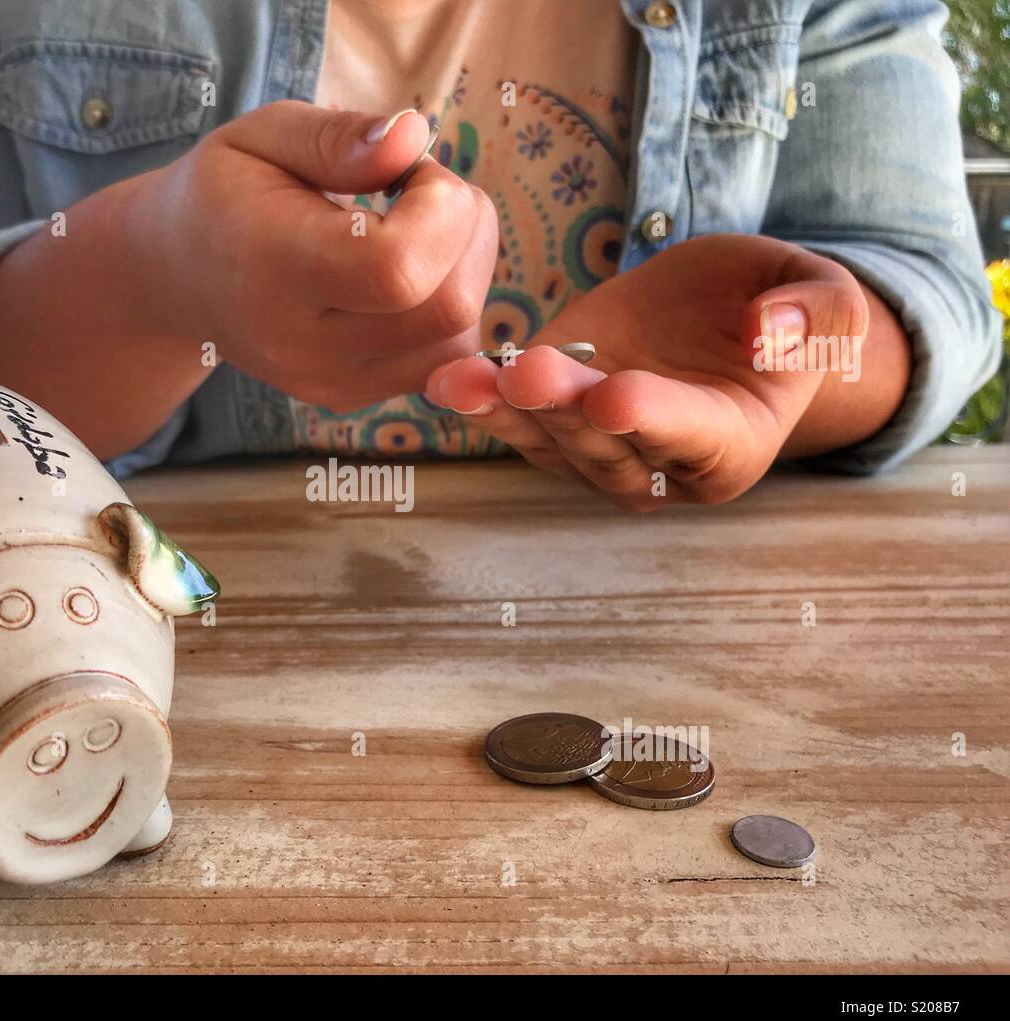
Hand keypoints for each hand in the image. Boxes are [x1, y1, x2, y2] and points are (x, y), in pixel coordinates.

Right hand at [149, 101, 497, 409]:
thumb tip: (415, 136)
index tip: (411, 171)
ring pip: (456, 342)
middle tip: (420, 192)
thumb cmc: (227, 192)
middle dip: (465, 234)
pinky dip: (448, 308)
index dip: (440, 210)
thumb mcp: (263, 136)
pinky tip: (408, 270)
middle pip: (446, 309)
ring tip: (414, 228)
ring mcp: (330, 382)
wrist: (180, 276)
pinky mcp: (354, 396)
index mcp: (273, 271)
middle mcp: (302, 346)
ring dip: (465, 272)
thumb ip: (339, 138)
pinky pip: (442, 361)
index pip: (398, 268)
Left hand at [425, 234, 871, 509]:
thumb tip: (769, 334)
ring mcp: (600, 448)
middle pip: (608, 447)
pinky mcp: (556, 417)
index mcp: (733, 446)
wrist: (728, 312)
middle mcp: (661, 466)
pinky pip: (519, 419)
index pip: (692, 437)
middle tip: (531, 373)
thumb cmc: (783, 310)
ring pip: (552, 442)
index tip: (614, 396)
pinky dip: (484, 401)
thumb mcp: (827, 297)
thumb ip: (817, 315)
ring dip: (508, 413)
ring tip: (466, 383)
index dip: (653, 418)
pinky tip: (451, 380)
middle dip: (567, 411)